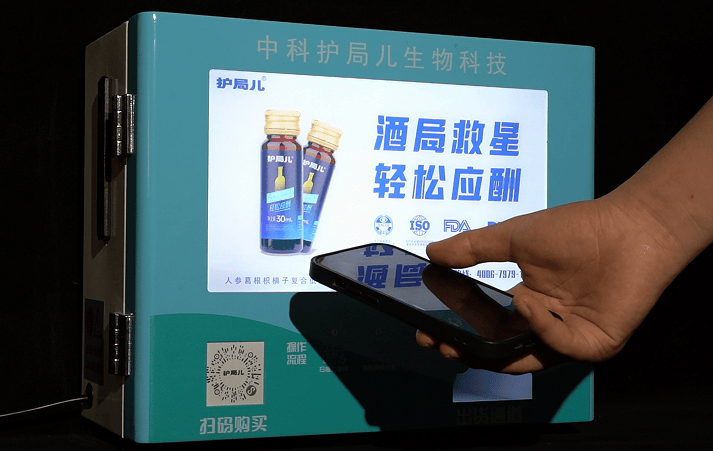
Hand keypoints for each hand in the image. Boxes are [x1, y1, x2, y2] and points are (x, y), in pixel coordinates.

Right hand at [417, 192, 683, 373]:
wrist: (628, 227)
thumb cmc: (575, 229)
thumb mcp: (513, 237)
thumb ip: (472, 247)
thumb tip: (431, 251)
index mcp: (525, 304)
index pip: (483, 327)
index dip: (454, 330)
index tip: (424, 328)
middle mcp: (543, 326)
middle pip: (496, 350)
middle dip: (462, 350)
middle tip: (435, 343)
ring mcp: (567, 338)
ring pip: (522, 359)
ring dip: (489, 354)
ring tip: (458, 343)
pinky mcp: (592, 345)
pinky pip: (556, 347)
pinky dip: (538, 327)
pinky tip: (526, 301)